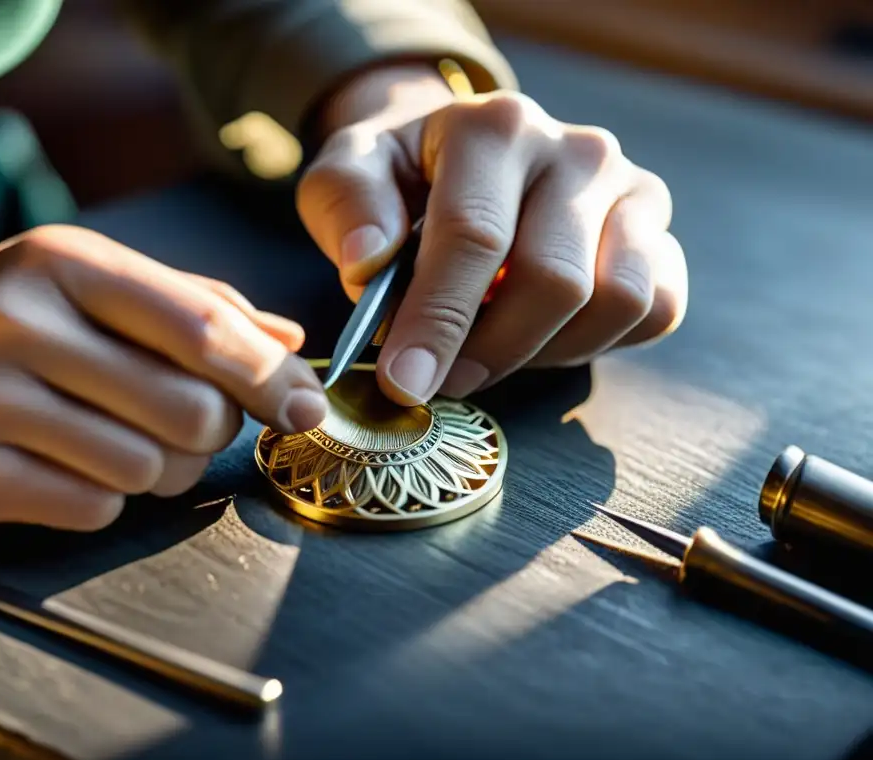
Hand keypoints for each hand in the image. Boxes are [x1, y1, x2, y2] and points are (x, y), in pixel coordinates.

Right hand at [0, 226, 326, 528]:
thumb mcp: (85, 284)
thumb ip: (193, 306)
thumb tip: (288, 342)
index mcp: (63, 263)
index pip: (200, 325)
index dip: (270, 376)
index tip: (308, 407)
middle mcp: (18, 322)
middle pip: (190, 410)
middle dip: (212, 431)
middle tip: (190, 424)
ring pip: (146, 468)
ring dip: (158, 469)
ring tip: (118, 442)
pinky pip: (91, 510)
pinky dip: (101, 499)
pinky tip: (64, 466)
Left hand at [297, 65, 687, 405]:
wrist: (470, 156)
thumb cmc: (406, 176)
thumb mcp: (350, 172)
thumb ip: (347, 206)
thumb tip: (367, 261)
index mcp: (496, 128)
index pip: (474, 235)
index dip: (437, 320)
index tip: (404, 382)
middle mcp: (578, 151)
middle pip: (553, 279)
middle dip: (490, 349)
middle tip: (441, 379)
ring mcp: (632, 191)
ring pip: (617, 301)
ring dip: (546, 350)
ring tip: (490, 348)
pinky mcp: (660, 235)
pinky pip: (657, 310)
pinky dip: (598, 343)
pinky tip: (542, 336)